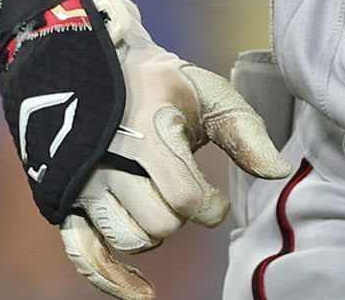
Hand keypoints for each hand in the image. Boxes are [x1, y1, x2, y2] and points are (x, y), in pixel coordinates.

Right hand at [60, 0, 292, 299]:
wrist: (91, 66)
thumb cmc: (159, 83)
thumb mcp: (205, 92)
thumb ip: (243, 130)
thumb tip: (278, 172)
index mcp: (145, 131)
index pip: (185, 197)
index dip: (210, 206)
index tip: (215, 198)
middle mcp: (109, 162)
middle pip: (160, 224)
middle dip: (184, 215)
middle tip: (186, 192)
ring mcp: (83, 184)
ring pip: (130, 239)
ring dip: (154, 232)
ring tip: (160, 204)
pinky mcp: (66, 201)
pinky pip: (83, 254)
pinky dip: (112, 279)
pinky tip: (142, 292)